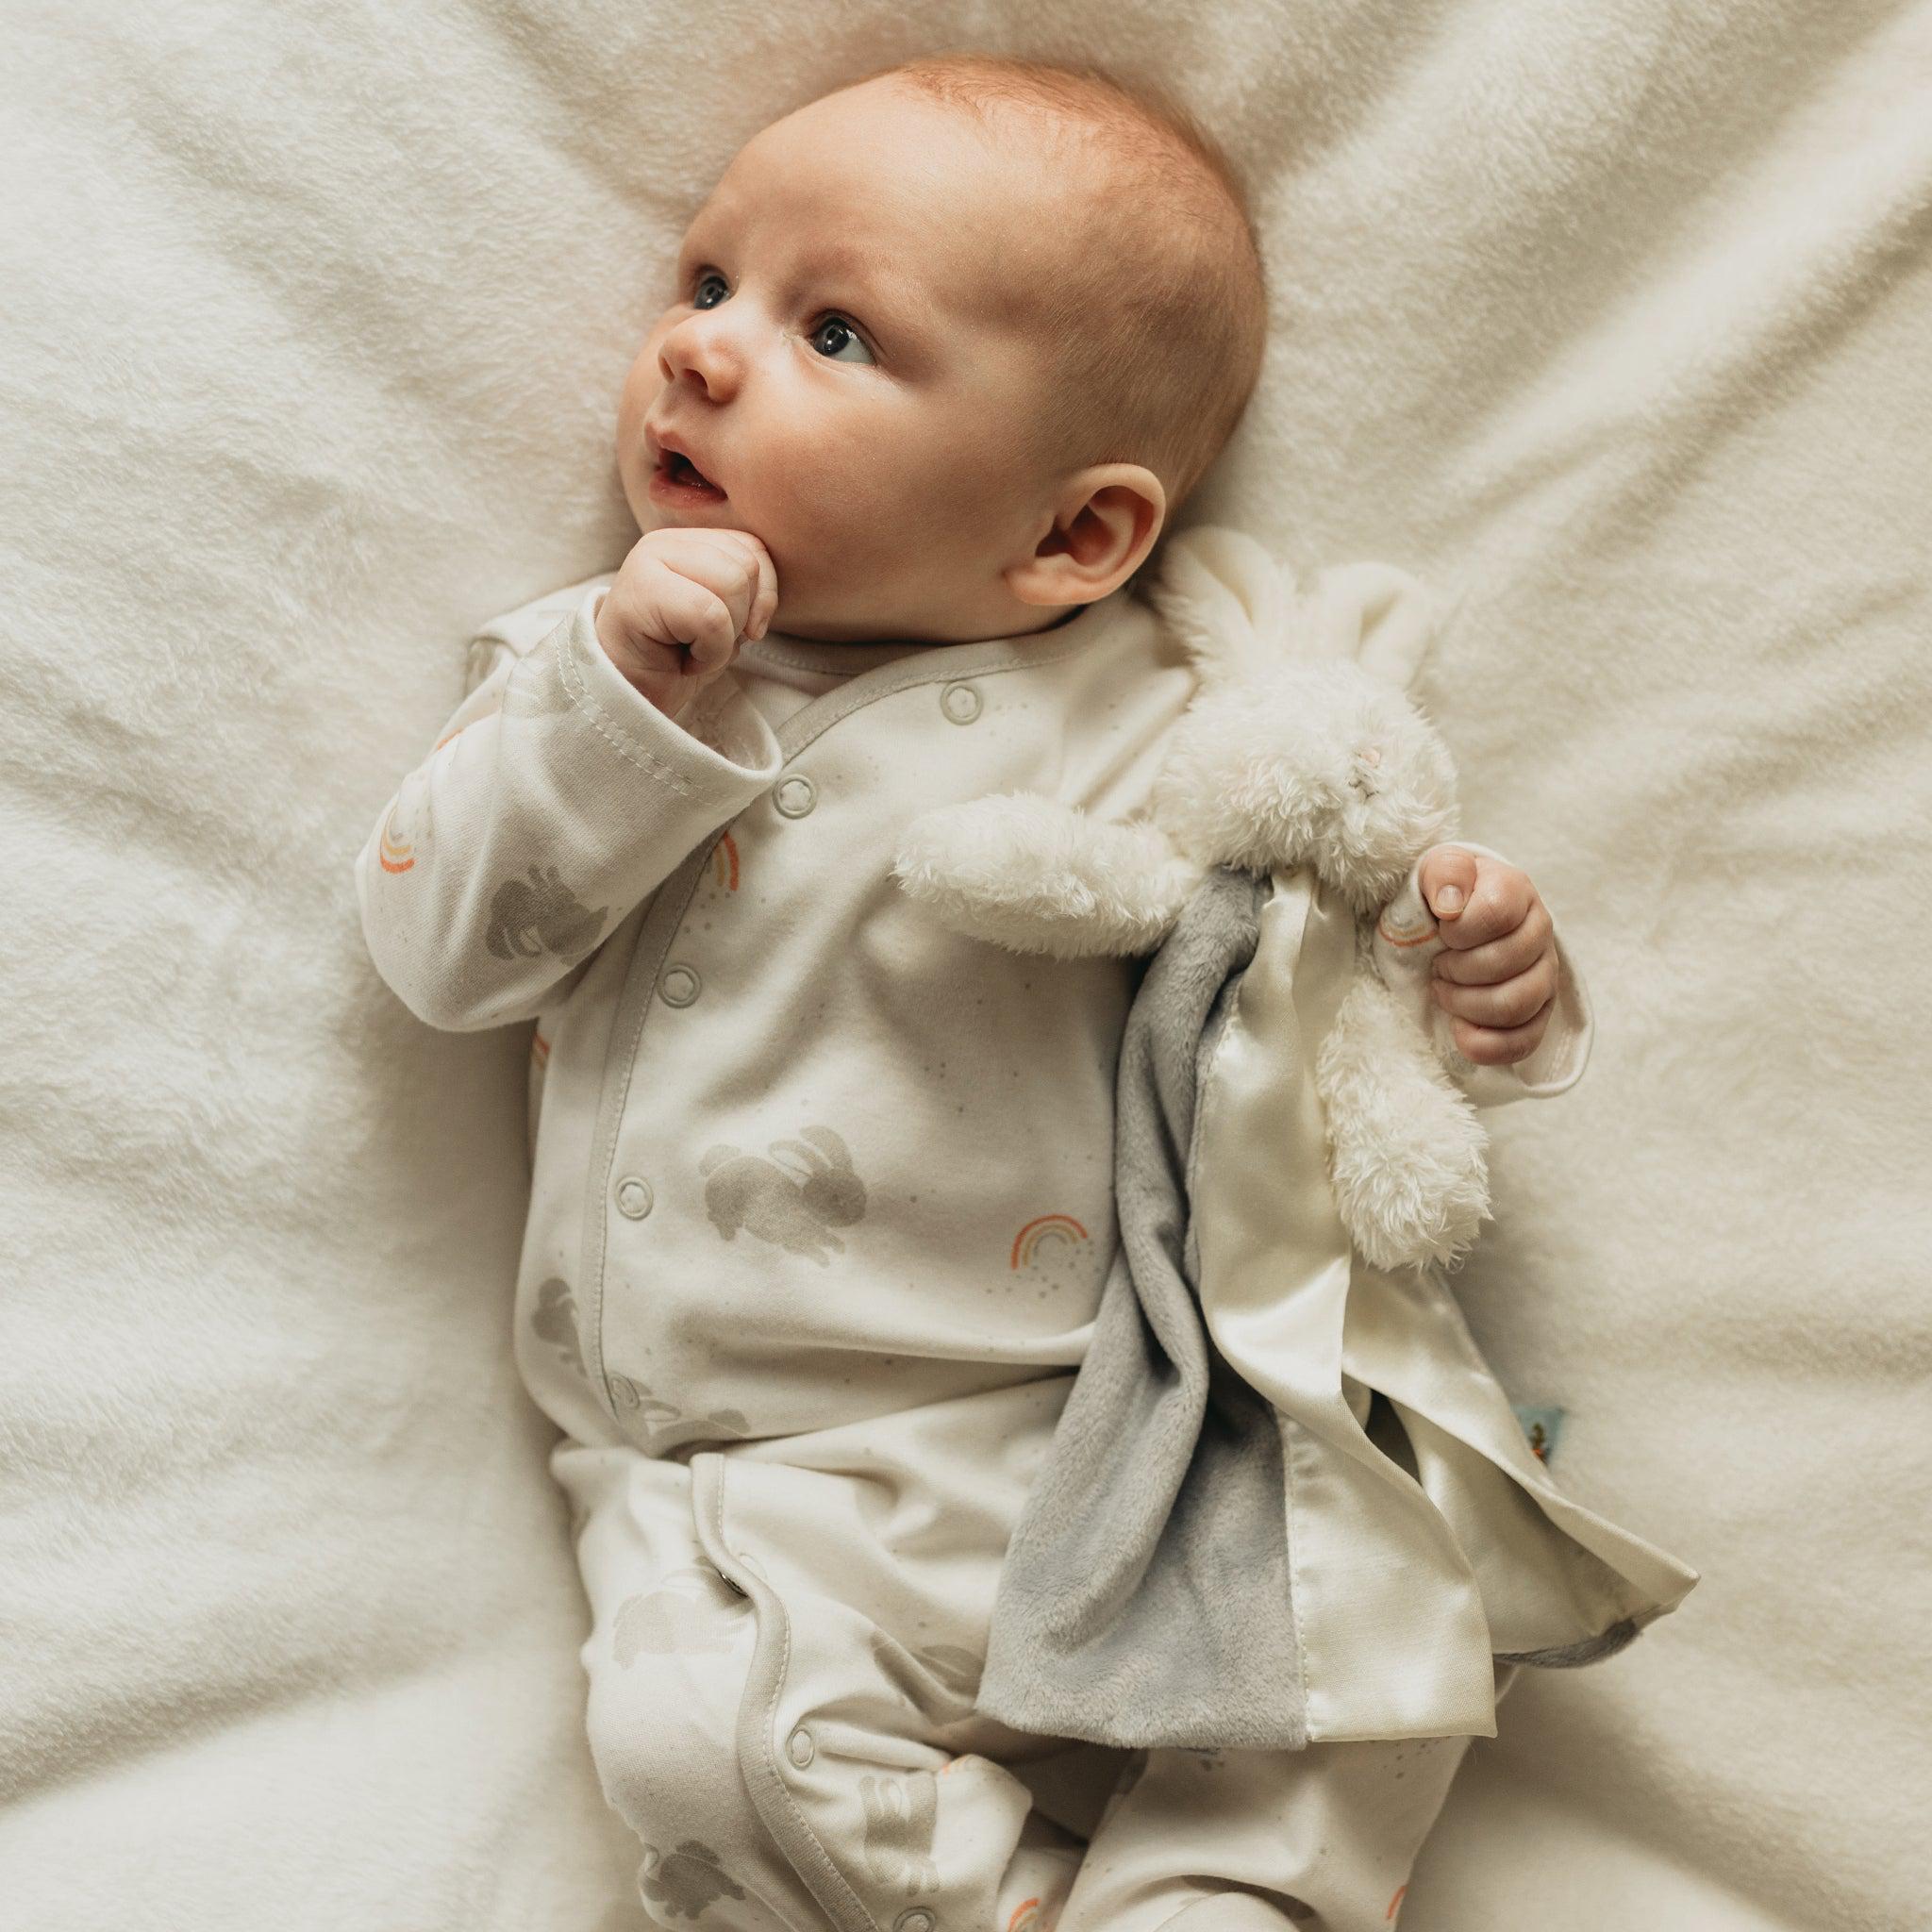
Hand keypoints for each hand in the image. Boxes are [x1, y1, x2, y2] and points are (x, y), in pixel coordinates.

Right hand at [594, 528, 778, 718]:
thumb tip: (765, 600)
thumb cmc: (675, 659)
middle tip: (706, 643)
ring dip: (724, 637)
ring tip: (692, 650)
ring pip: (732, 586)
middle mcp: (667, 542)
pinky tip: (684, 661)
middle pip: (746, 568)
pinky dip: (710, 652)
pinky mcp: (642, 587)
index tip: (742, 631)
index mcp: (690, 542)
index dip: (763, 597)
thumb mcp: (725, 621)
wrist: (629, 696)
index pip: (754, 550)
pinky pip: (711, 616)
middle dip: (741, 619)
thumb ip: (747, 593)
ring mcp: (650, 559)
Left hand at [1417, 847, 1557, 1065]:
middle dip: (1457, 971)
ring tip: (1444, 992)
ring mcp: (1544, 974)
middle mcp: (1539, 932)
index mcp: (1516, 891)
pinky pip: (1525, 1041)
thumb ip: (1446, 872)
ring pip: (1517, 1005)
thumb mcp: (1437, 870)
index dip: (1459, 930)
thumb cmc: (1446, 895)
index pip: (1496, 913)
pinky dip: (1485, 1045)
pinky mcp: (1538, 1012)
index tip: (1441, 932)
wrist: (1453, 920)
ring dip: (1467, 1006)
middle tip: (1437, 967)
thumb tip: (1450, 905)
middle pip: (1506, 964)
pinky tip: (1459, 1030)